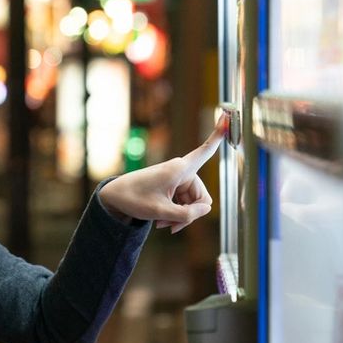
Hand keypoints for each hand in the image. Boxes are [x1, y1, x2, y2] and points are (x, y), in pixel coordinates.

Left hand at [97, 115, 225, 233]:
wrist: (113, 198)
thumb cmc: (134, 200)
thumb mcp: (160, 212)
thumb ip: (187, 215)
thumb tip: (206, 209)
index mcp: (180, 169)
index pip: (204, 151)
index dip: (218, 136)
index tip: (229, 117)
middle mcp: (182, 171)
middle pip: (201, 198)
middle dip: (189, 214)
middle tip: (171, 225)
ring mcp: (177, 179)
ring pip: (193, 204)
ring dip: (179, 216)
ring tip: (161, 223)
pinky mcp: (173, 187)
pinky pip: (184, 204)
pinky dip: (175, 214)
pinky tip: (162, 221)